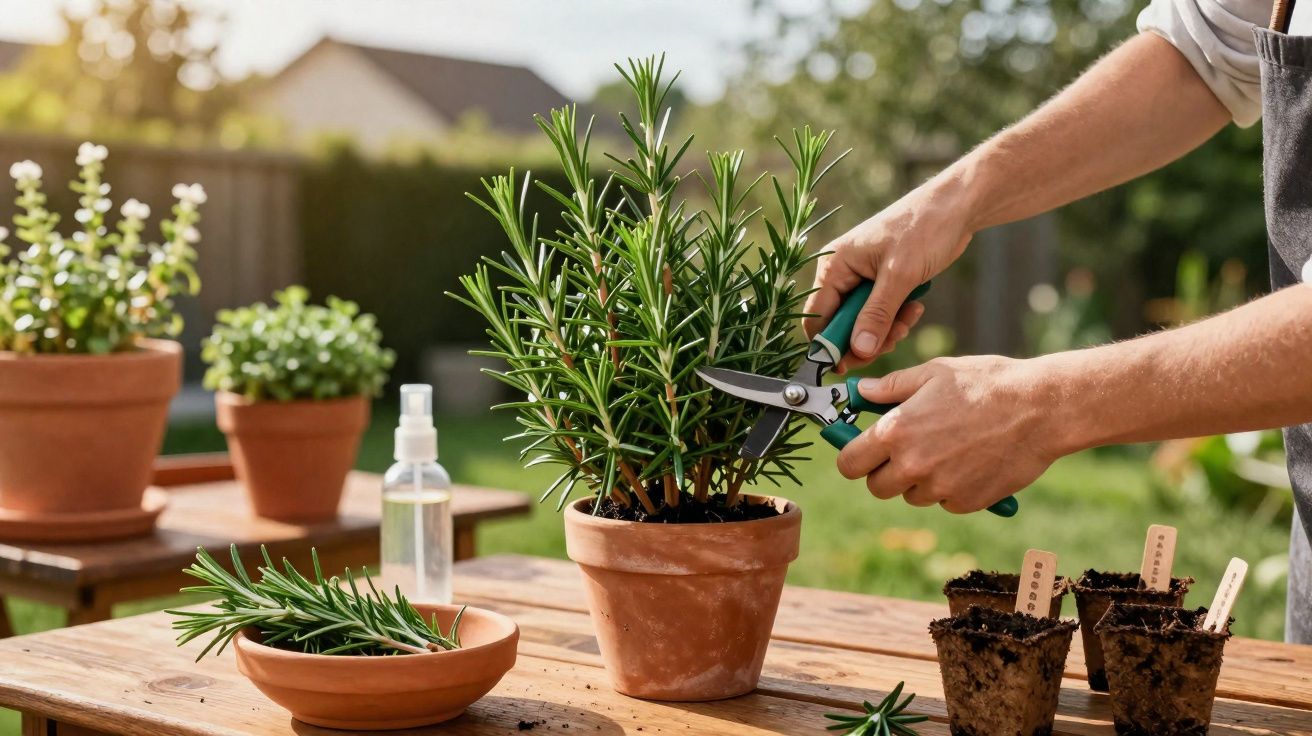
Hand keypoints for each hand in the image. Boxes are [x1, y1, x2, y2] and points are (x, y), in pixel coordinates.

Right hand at [804, 178, 974, 370]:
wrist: (955, 207)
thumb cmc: (924, 228)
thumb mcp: (899, 276)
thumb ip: (877, 315)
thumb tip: (859, 350)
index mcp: (834, 265)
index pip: (817, 317)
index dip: (830, 345)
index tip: (852, 364)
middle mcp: (842, 272)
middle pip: (839, 324)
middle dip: (866, 337)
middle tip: (893, 339)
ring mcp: (861, 277)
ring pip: (862, 323)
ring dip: (885, 329)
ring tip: (909, 317)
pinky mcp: (880, 282)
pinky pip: (879, 313)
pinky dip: (895, 318)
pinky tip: (914, 307)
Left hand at [834, 356, 1064, 512]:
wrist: (1041, 408)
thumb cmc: (987, 383)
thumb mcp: (934, 373)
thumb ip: (891, 387)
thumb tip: (859, 391)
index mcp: (896, 431)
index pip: (849, 463)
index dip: (853, 457)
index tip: (862, 450)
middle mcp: (913, 465)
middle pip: (877, 487)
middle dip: (885, 471)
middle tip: (906, 450)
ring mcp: (940, 488)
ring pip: (912, 495)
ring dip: (920, 480)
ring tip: (946, 449)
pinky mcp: (967, 502)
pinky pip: (944, 502)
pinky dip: (950, 488)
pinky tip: (970, 461)